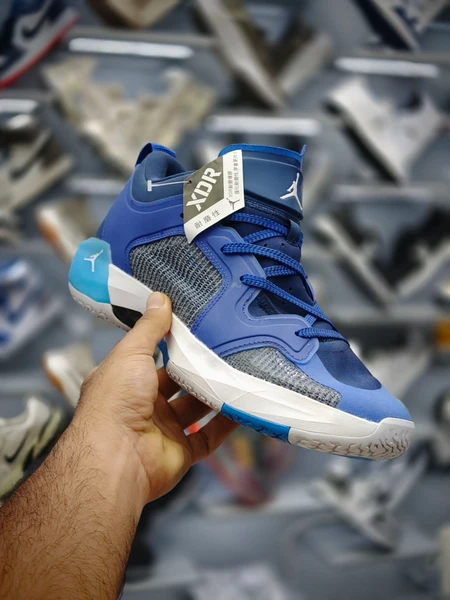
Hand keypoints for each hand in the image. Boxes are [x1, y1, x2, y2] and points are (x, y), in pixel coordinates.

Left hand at [75, 292, 237, 505]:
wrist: (116, 459)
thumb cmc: (117, 400)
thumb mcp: (131, 354)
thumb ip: (150, 328)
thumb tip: (159, 297)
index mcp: (125, 381)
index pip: (150, 358)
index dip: (171, 343)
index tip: (197, 327)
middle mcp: (142, 405)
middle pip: (177, 382)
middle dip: (198, 368)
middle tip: (225, 348)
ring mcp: (163, 430)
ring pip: (195, 407)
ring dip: (215, 393)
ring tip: (239, 371)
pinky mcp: (181, 452)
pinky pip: (209, 435)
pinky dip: (226, 423)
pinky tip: (244, 406)